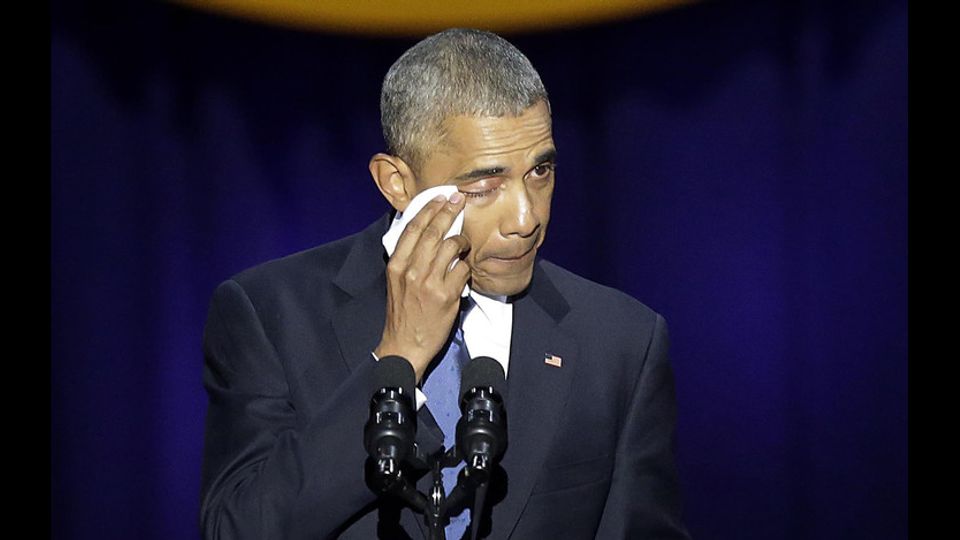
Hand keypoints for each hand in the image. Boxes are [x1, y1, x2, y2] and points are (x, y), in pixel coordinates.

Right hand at [374, 192, 470, 381]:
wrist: (404, 345)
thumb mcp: (396, 282)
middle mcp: (411, 271)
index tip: (439, 198)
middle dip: (448, 212)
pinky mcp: (446, 295)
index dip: (428, 210)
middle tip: (458, 200)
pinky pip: (462, 269)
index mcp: (396, 265)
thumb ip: (408, 259)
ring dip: (462, 239)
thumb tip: (426, 236)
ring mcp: (429, 282)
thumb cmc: (403, 313)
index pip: (412, 229)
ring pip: (451, 247)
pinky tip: (465, 266)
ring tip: (465, 239)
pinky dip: (466, 265)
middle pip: (433, 232)